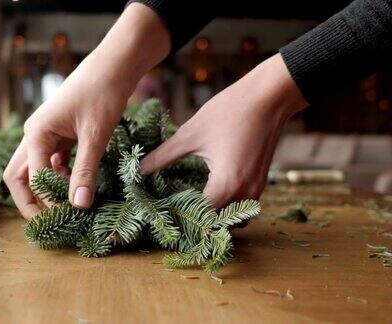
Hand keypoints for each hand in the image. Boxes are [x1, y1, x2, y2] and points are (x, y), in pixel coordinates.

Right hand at [4, 3, 169, 217]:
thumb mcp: (96, 135)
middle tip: (50, 223)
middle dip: (30, 201)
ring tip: (68, 206)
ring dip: (47, 189)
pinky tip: (79, 183)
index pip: (31, 179)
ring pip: (35, 170)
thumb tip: (79, 206)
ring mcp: (45, 134)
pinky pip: (52, 161)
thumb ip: (85, 171)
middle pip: (19, 176)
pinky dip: (61, 176)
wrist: (115, 64)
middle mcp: (34, 134)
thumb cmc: (103, 92)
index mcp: (36, 133)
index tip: (68, 218)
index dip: (46, 201)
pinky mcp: (59, 134)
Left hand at [140, 54, 307, 207]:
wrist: (270, 96)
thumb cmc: (229, 111)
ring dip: (214, 216)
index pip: (199, 217)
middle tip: (172, 210)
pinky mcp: (260, 182)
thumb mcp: (190, 134)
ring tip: (190, 204)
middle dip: (196, 220)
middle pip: (217, 224)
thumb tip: (137, 169)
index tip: (160, 211)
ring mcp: (256, 190)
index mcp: (226, 185)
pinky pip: (241, 206)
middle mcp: (244, 194)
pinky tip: (208, 191)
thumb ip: (162, 156)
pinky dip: (226, 206)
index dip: (179, 216)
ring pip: (233, 219)